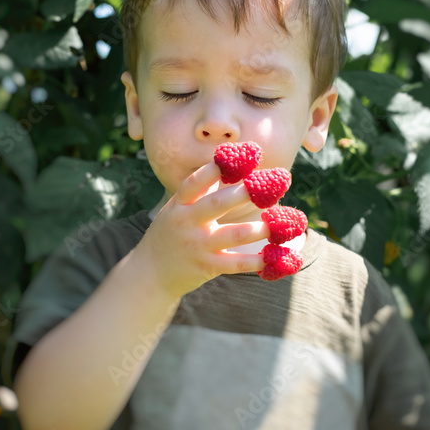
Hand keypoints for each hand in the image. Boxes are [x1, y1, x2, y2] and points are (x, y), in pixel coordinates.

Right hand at [134, 162, 268, 298]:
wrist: (150, 273)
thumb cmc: (170, 233)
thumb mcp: (175, 209)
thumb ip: (199, 190)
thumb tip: (224, 162)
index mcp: (179, 204)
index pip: (196, 181)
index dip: (217, 168)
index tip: (242, 156)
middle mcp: (187, 223)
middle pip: (218, 204)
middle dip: (244, 193)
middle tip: (268, 185)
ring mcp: (197, 246)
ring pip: (234, 235)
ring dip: (259, 229)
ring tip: (279, 223)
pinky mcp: (207, 267)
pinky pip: (236, 264)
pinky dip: (257, 261)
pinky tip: (274, 256)